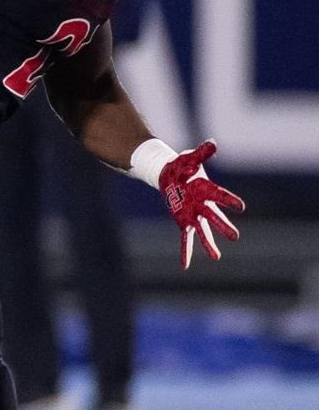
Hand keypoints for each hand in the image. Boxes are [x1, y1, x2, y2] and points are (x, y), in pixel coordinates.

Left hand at [158, 140, 244, 269]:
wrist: (169, 174)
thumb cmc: (182, 165)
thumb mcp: (190, 157)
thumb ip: (202, 152)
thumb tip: (212, 143)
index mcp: (207, 190)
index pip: (220, 196)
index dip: (229, 201)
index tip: (241, 206)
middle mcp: (203, 205)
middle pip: (214, 217)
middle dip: (223, 227)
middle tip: (235, 237)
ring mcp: (194, 215)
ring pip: (203, 231)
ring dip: (209, 244)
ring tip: (216, 257)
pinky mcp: (184, 221)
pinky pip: (185, 239)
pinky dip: (185, 252)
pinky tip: (185, 266)